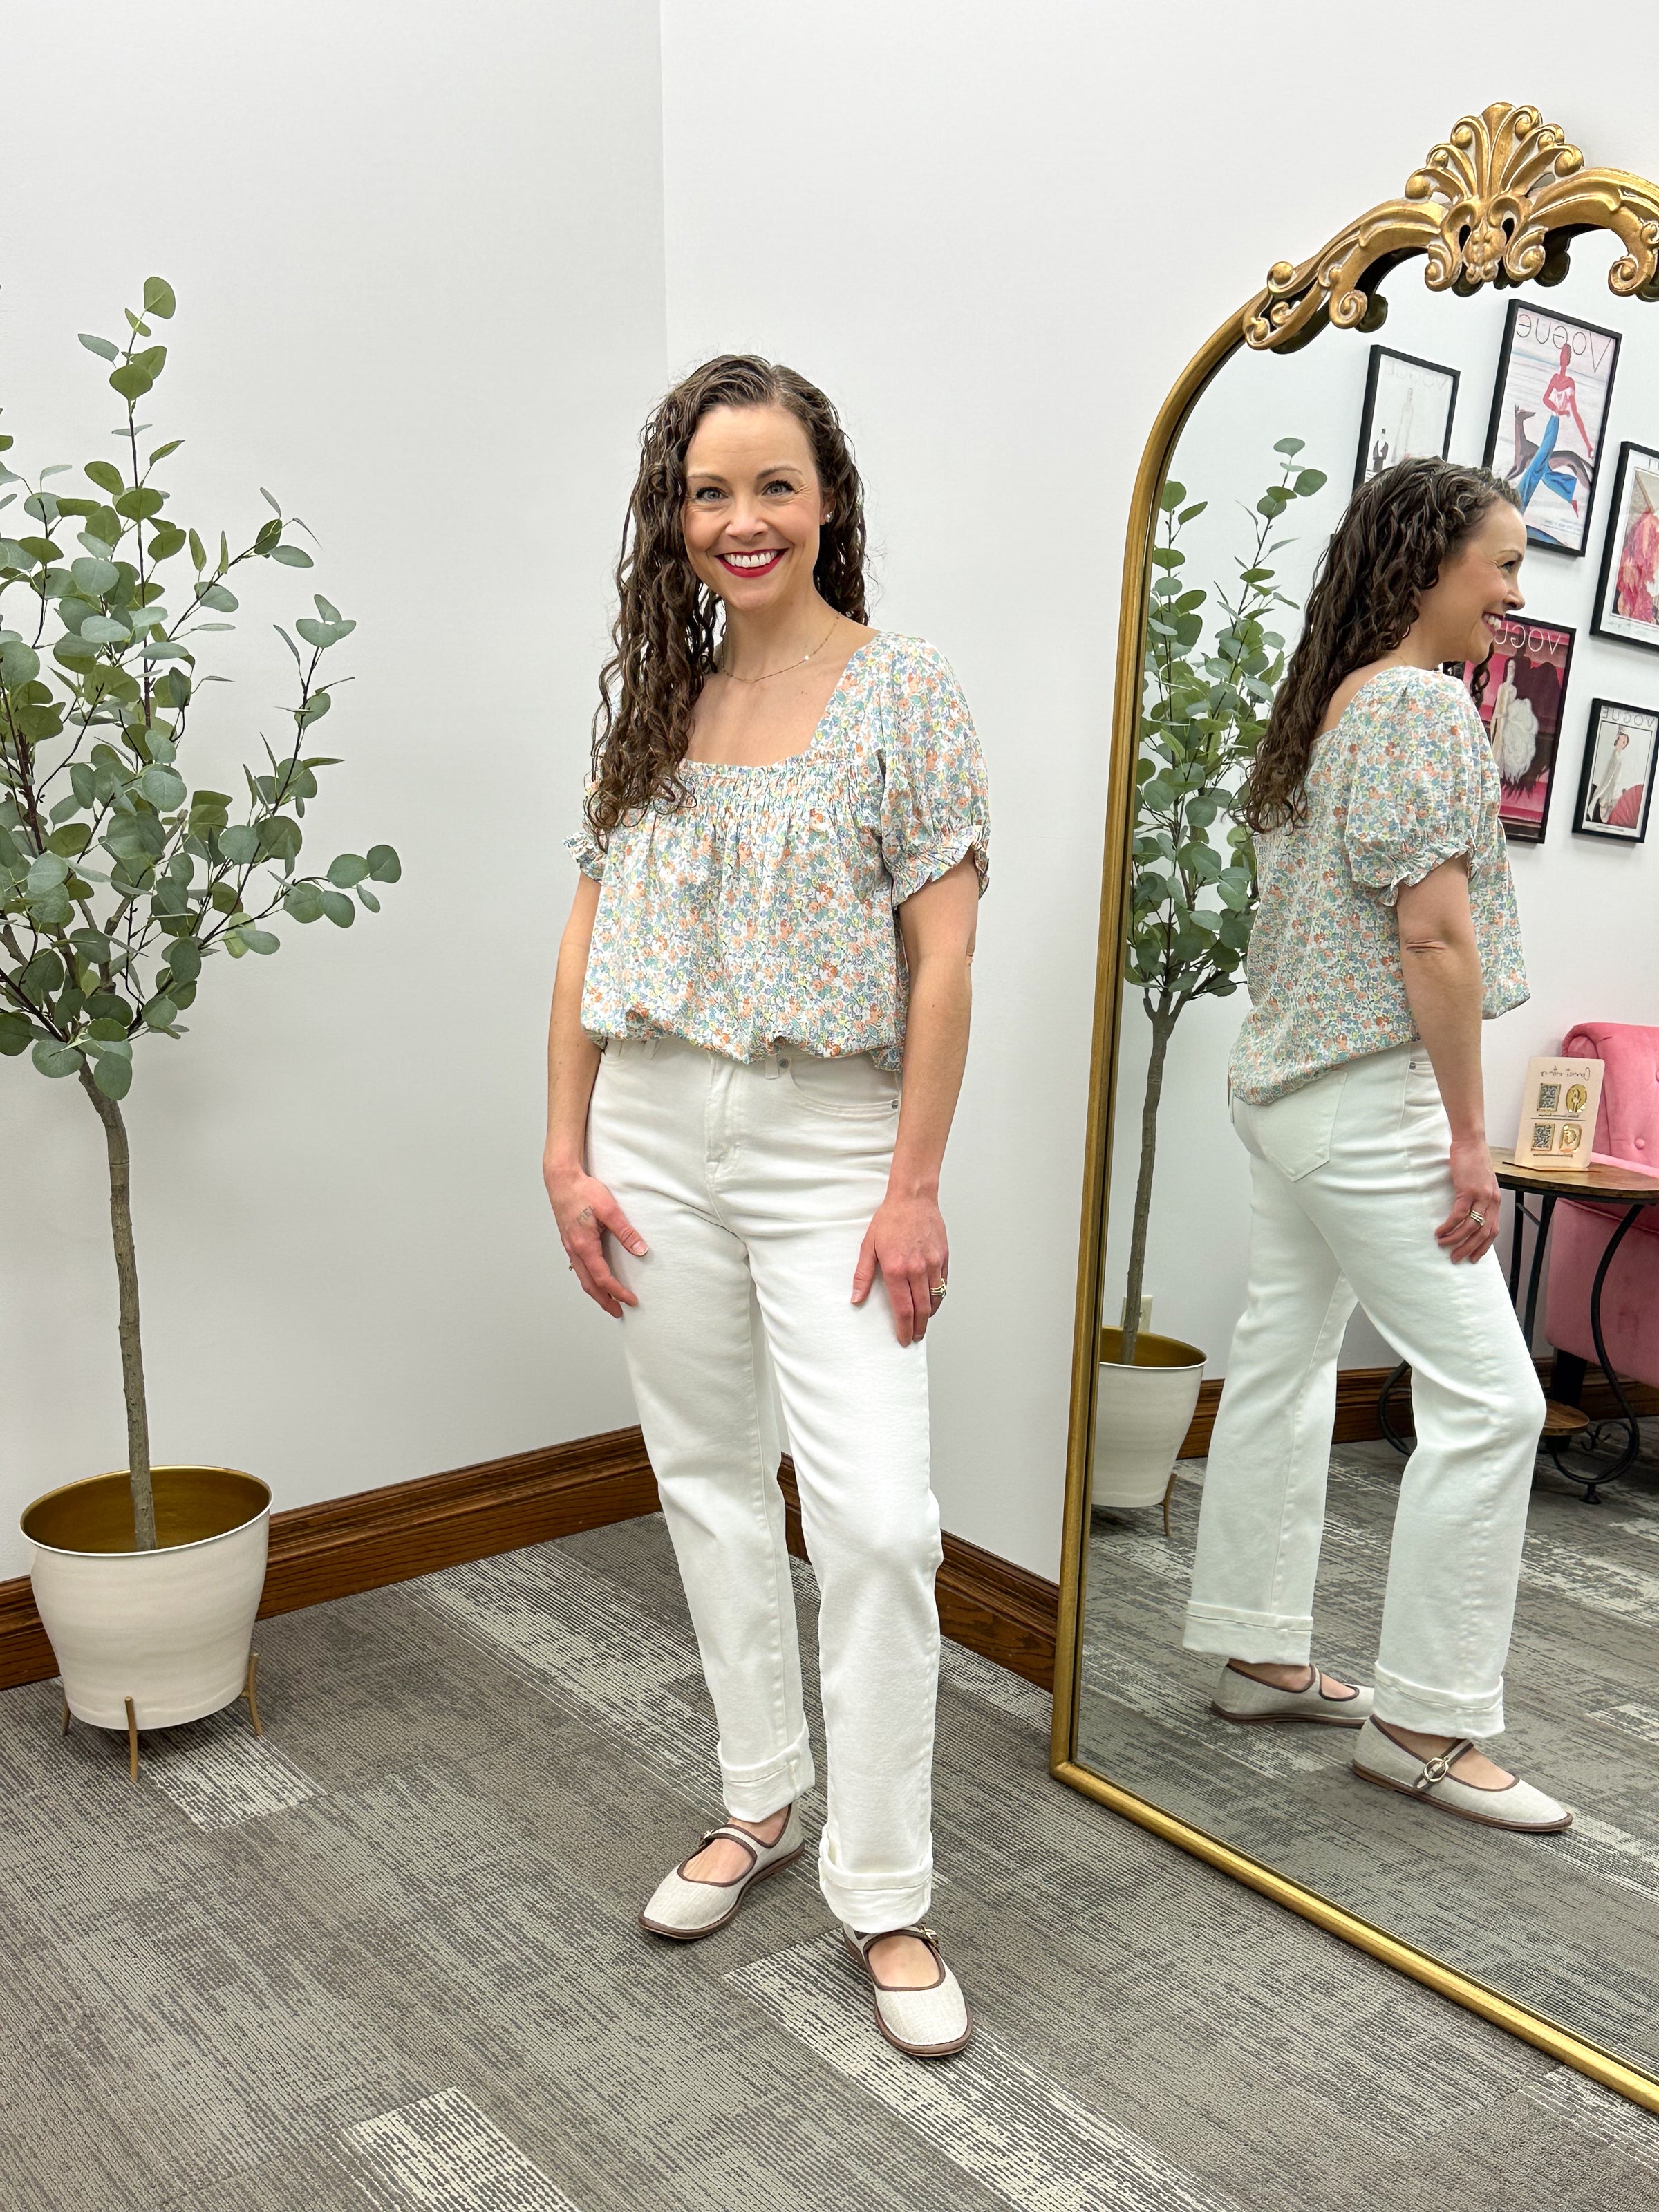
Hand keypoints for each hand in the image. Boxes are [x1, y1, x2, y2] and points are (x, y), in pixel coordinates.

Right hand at [545, 1161, 645, 1317]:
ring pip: (581, 1277)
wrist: (561, 1179)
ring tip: (608, 1299)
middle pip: (589, 1284)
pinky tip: (595, 1277)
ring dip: (595, 1291)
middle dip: (604, 1300)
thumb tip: (640, 1250)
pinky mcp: (569, 1240)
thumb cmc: (583, 1191)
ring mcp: (569, 1246)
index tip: (630, 1300)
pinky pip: (578, 1267)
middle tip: (618, 1312)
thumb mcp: (609, 1209)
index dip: (617, 1291)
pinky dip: (588, 1278)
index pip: (602, 1277)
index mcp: (584, 1245)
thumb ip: (625, 1231)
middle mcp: (574, 1249)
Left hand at [852, 1191, 947, 1345]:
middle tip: (914, 1337)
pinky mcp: (943, 1258)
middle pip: (921, 1309)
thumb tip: (856, 1297)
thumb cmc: (890, 1219)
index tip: (903, 1338)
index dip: (904, 1328)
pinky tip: (932, 1301)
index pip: (903, 1309)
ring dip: (928, 1315)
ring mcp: (933, 1264)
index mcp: (897, 1269)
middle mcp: (917, 1270)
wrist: (913, 1199)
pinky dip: (938, 1297)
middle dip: (918, 1328)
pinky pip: (943, 1285)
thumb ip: (863, 1275)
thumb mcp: (868, 1246)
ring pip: (935, 1299)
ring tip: (922, 1323)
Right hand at [1436, 1136, 1500, 1263]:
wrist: (1470, 1143)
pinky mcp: (1468, 1191)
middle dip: (1468, 1248)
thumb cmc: (1473, 1161)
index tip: (1472, 1257)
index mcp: (1495, 1201)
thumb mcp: (1482, 1183)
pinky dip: (1449, 1226)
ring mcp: (1481, 1196)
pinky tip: (1440, 1231)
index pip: (1492, 1230)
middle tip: (1455, 1258)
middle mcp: (1492, 1201)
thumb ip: (1479, 1199)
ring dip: (1456, 1239)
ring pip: (1471, 1226)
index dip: (1483, 1246)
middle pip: (1482, 1232)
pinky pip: (1458, 1215)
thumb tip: (1470, 1214)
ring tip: (1443, 1244)